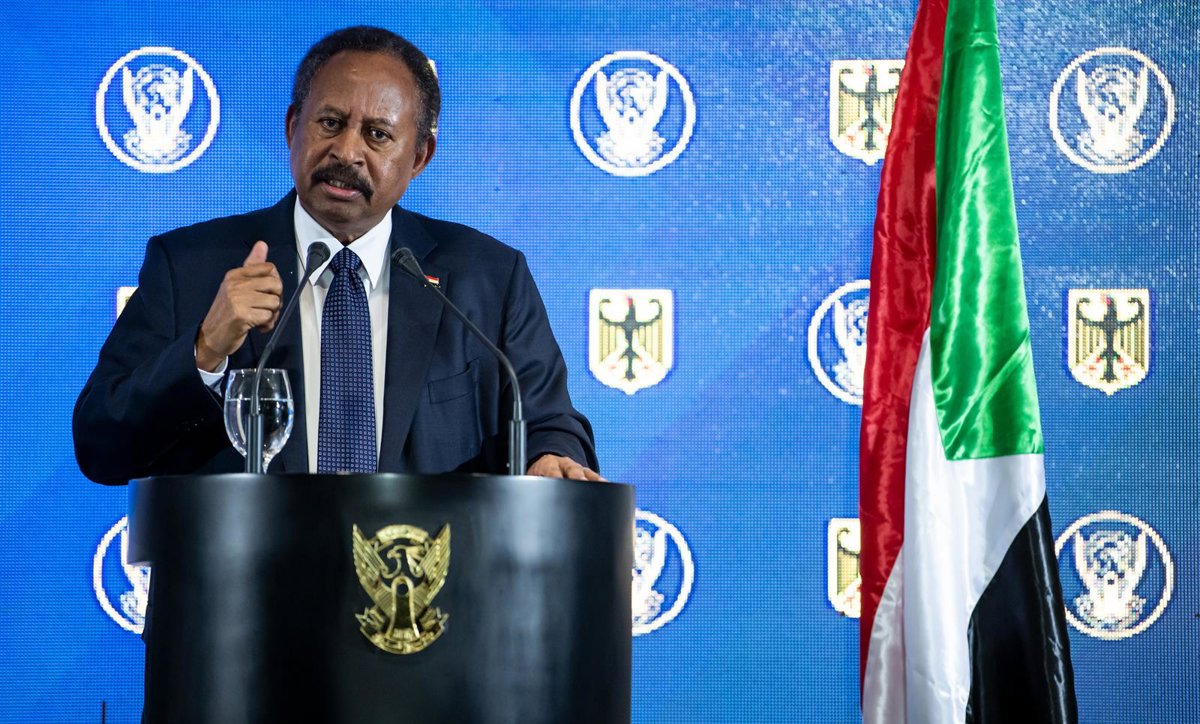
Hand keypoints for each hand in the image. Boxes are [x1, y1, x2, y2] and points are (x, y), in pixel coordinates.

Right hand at [195, 241, 281, 370]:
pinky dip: (267, 325)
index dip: (275, 283)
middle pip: (276, 285)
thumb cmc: (228, 313)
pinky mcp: (240, 315)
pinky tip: (257, 327)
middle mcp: (235, 284)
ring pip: (274, 302)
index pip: (269, 268)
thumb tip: (262, 244)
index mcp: (235, 275)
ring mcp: (237, 299)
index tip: (268, 293)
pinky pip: (268, 316)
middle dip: (276, 300)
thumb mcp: (237, 287)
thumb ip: (252, 266)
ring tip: (260, 319)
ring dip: (272, 315)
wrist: (210, 337)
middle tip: (265, 309)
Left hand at [527, 454, 605, 480]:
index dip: (556, 477)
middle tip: (581, 482)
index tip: (558, 482)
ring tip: (601, 484)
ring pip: (585, 472)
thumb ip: (530, 486)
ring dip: (593, 479)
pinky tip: (607, 485)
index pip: (552, 471)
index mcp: (548, 465)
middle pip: (572, 470)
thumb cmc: (538, 475)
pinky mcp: (585, 472)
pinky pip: (594, 476)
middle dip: (577, 477)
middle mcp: (564, 464)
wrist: (546, 462)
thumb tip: (525, 500)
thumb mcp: (530, 479)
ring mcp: (576, 467)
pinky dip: (600, 481)